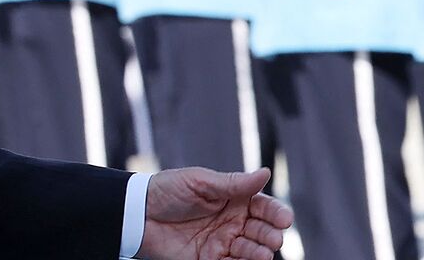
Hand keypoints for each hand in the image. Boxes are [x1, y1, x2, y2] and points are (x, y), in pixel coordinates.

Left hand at [138, 167, 292, 259]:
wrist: (138, 214)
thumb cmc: (168, 190)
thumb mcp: (201, 182)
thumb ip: (234, 183)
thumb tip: (266, 173)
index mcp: (234, 198)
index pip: (264, 206)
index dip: (276, 213)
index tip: (285, 219)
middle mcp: (232, 221)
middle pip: (262, 230)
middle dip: (270, 235)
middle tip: (273, 238)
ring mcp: (222, 242)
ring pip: (250, 250)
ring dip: (259, 253)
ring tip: (262, 254)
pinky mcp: (209, 259)